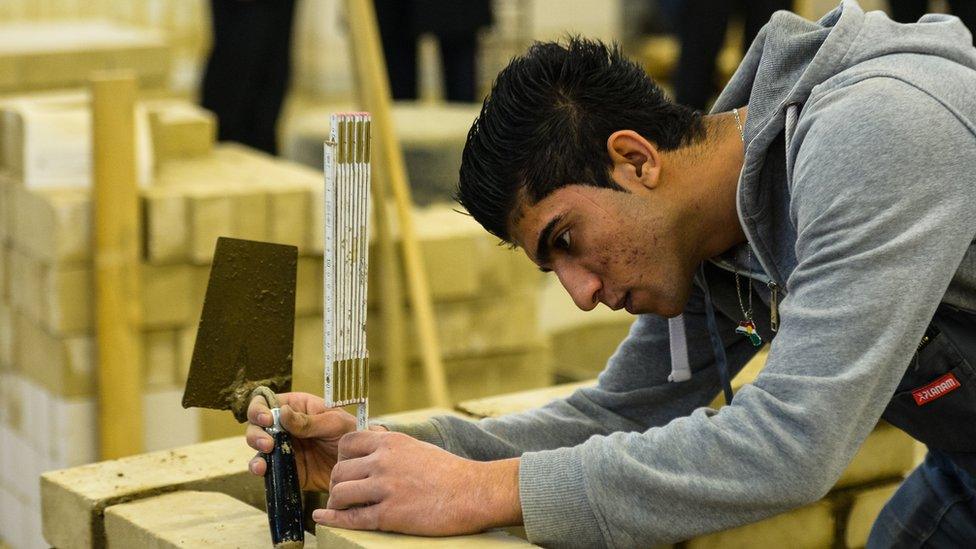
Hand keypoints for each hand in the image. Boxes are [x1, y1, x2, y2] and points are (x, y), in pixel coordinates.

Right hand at [245, 391, 383, 490]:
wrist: (360, 466)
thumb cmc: (351, 435)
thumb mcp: (334, 423)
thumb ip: (308, 421)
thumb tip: (281, 412)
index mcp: (296, 407)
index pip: (267, 401)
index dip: (260, 408)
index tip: (266, 419)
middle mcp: (285, 426)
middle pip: (257, 424)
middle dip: (256, 433)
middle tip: (268, 443)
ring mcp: (284, 447)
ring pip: (258, 447)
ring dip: (256, 452)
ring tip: (264, 459)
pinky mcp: (285, 468)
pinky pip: (267, 468)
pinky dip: (261, 469)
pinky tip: (263, 471)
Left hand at [314, 430, 521, 534]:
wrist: (474, 492)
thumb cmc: (451, 473)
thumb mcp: (418, 448)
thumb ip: (393, 447)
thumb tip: (374, 445)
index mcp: (391, 442)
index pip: (347, 442)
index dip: (341, 457)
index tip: (347, 469)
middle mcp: (384, 461)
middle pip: (340, 470)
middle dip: (337, 483)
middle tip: (344, 493)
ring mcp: (386, 488)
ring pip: (341, 493)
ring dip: (337, 502)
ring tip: (342, 507)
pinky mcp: (390, 514)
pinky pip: (352, 517)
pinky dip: (333, 519)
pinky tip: (322, 518)